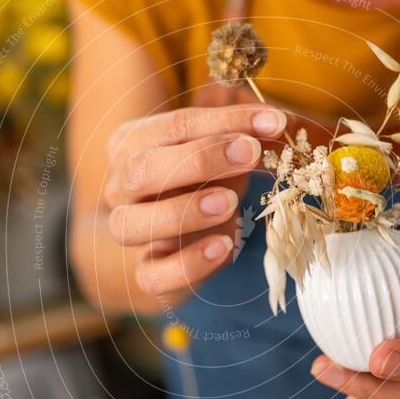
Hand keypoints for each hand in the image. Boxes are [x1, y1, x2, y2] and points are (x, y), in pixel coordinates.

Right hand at [104, 104, 286, 296]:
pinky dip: (187, 264)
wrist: (181, 239)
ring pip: (130, 224)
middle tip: (249, 154)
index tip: (272, 122)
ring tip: (230, 204)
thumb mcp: (225, 154)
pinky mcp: (146, 272)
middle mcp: (120, 185)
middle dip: (199, 159)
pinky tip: (223, 248)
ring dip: (183, 211)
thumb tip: (278, 123)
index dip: (225, 122)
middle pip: (141, 169)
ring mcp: (128, 230)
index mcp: (133, 142)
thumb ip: (247, 137)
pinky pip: (152, 275)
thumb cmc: (205, 182)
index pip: (174, 127)